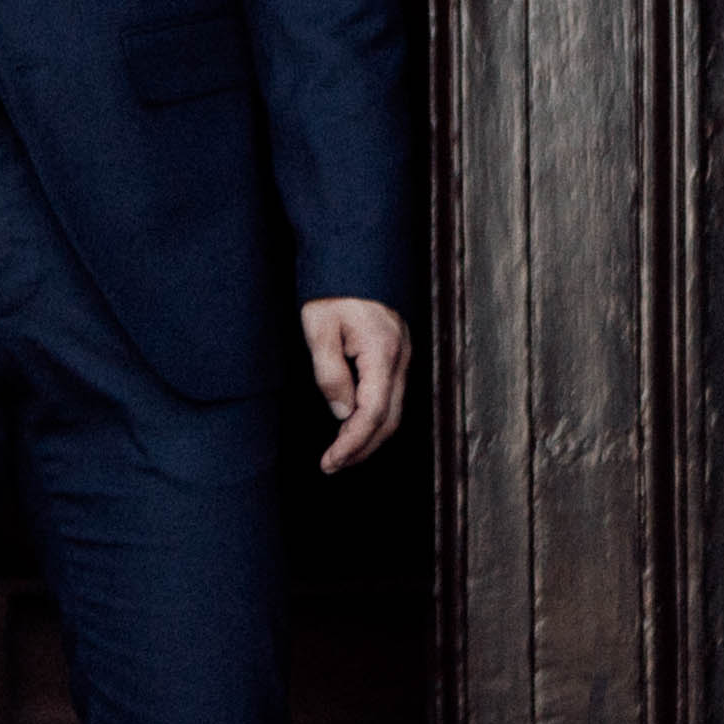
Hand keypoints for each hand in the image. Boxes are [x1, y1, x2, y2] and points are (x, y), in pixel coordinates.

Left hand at [303, 299, 410, 471]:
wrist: (351, 258)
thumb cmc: (331, 290)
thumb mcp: (319, 328)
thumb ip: (330, 373)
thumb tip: (342, 413)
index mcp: (382, 352)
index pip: (372, 413)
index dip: (352, 443)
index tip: (330, 462)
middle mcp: (401, 359)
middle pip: (389, 419)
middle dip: (361, 448)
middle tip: (332, 465)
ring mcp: (403, 357)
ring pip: (394, 411)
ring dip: (369, 437)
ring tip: (341, 453)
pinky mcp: (398, 356)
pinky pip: (392, 397)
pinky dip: (375, 419)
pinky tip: (354, 426)